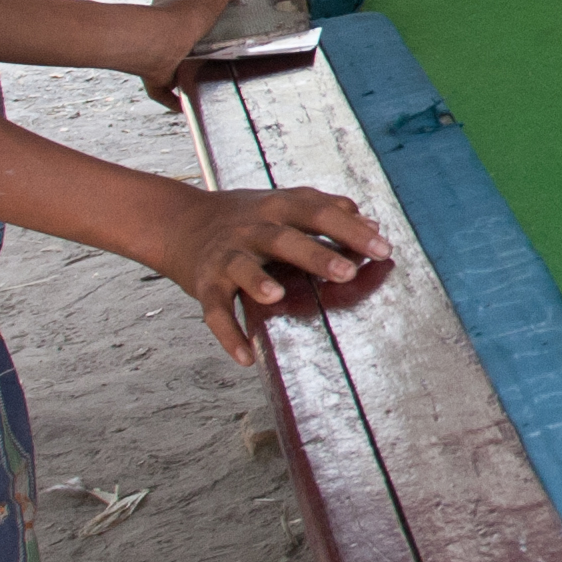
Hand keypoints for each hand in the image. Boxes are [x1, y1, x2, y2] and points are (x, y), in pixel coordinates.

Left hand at [127, 0, 236, 105]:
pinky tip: (184, 104)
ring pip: (168, 58)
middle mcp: (158, 24)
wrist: (158, 43)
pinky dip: (172, 98)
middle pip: (175, 27)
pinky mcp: (154, 73)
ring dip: (183, 65)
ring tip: (205, 71)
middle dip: (190, 35)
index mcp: (168, 0)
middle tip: (213, 42)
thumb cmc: (180, 18)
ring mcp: (155, 50)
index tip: (209, 6)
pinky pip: (162, 89)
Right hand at [148, 184, 389, 366]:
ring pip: (242, 268)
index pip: (318, 213)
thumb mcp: (283, 203)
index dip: (351, 230)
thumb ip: (326, 211)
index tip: (383, 248)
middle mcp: (250, 229)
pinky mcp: (204, 285)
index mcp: (277, 207)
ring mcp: (225, 257)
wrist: (177, 222)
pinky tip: (245, 357)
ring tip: (276, 296)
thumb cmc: (245, 217)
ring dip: (258, 281)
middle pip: (284, 239)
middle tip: (348, 272)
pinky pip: (215, 311)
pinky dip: (228, 334)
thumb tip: (372, 223)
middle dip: (315, 255)